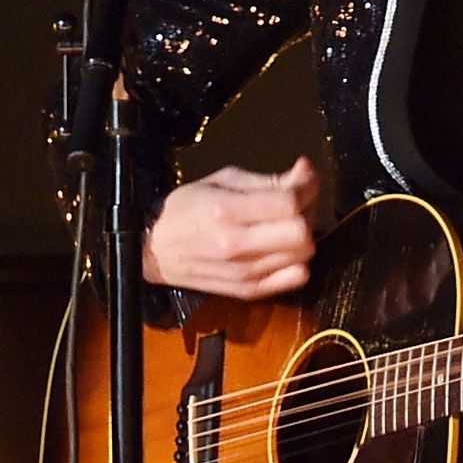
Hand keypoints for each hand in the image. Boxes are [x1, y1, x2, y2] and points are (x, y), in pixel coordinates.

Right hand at [141, 157, 320, 300]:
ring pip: (303, 255)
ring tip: (284, 227)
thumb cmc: (186, 209)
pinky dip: (298, 262)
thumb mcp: (222, 181)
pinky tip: (282, 250)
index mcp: (226, 211)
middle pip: (302, 232)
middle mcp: (236, 245)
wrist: (155, 251)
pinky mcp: (249, 291)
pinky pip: (297, 278)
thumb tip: (307, 171)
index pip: (289, 203)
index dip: (304, 188)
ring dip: (302, 237)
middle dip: (306, 213)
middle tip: (294, 205)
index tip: (302, 181)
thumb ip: (268, 180)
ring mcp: (244, 273)